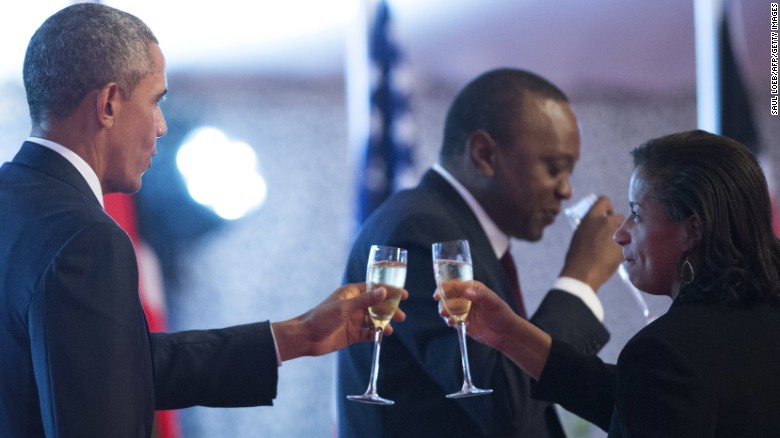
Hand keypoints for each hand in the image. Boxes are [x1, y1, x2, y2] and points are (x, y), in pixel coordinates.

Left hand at [274, 283, 407, 360]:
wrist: (306, 338)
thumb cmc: (321, 317)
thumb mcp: (344, 307)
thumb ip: (365, 300)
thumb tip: (384, 292)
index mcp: (351, 294)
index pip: (374, 289)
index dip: (389, 291)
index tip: (403, 294)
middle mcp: (353, 306)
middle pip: (376, 306)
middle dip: (389, 310)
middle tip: (401, 316)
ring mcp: (353, 320)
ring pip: (373, 320)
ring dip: (384, 323)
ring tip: (393, 328)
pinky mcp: (352, 334)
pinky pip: (367, 333)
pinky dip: (376, 335)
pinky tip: (383, 337)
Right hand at [433, 281, 517, 350]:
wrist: (505, 334)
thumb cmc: (502, 314)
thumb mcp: (493, 302)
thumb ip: (481, 295)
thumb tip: (467, 292)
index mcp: (472, 289)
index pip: (454, 285)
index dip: (444, 288)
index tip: (438, 295)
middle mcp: (465, 298)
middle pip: (447, 297)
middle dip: (443, 302)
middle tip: (444, 310)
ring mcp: (463, 310)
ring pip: (447, 308)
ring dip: (445, 312)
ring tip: (449, 318)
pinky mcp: (462, 322)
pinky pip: (451, 320)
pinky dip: (451, 321)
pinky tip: (455, 324)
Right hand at [560, 195, 623, 290]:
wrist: (583, 273)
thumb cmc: (577, 256)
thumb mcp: (579, 234)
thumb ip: (591, 225)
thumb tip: (598, 223)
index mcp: (591, 217)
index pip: (604, 200)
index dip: (607, 208)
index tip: (606, 215)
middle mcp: (605, 221)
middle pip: (617, 216)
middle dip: (615, 224)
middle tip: (609, 236)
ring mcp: (616, 233)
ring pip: (625, 229)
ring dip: (621, 235)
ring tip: (611, 248)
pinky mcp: (624, 246)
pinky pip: (628, 242)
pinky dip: (624, 248)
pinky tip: (614, 256)